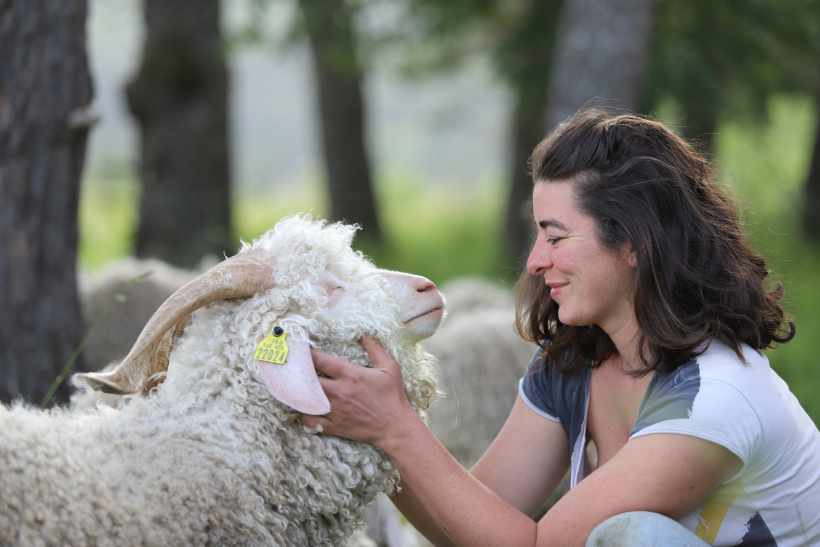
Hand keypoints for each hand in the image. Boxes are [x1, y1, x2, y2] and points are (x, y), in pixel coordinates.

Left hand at [300, 336, 417, 447]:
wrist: (395, 427)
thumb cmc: (393, 396)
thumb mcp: (389, 367)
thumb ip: (375, 348)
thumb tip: (364, 332)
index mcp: (351, 375)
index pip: (320, 360)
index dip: (305, 352)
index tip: (298, 347)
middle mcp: (339, 391)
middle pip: (307, 378)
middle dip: (297, 371)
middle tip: (292, 366)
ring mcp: (335, 410)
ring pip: (304, 399)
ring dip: (297, 392)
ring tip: (293, 385)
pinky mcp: (333, 426)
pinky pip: (309, 420)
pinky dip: (303, 413)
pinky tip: (305, 407)